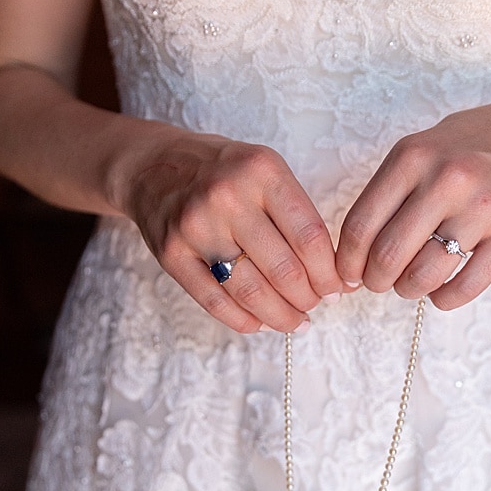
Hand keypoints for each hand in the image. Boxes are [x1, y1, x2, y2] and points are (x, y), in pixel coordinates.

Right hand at [120, 128, 343, 332]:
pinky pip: (215, 302)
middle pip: (284, 270)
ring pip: (251, 292)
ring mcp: (196, 227)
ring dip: (281, 316)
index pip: (309, 237)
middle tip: (316, 305)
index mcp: (261, 172)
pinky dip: (244, 320)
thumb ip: (298, 216)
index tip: (337, 288)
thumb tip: (335, 276)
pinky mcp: (172, 255)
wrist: (153, 166)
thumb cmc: (223, 173)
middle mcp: (227, 197)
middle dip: (308, 298)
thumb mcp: (265, 171)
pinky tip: (261, 323)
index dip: (329, 273)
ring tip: (295, 321)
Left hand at [335, 94, 490, 310]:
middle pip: (388, 255)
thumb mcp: (423, 147)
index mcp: (412, 156)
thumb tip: (354, 251)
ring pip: (423, 275)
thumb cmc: (474, 145)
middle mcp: (445, 180)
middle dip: (375, 280)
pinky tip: (441, 292)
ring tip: (411, 285)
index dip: (348, 261)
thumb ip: (389, 191)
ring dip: (408, 290)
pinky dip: (445, 299)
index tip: (348, 275)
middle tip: (379, 283)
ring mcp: (482, 208)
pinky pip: (466, 286)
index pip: (361, 224)